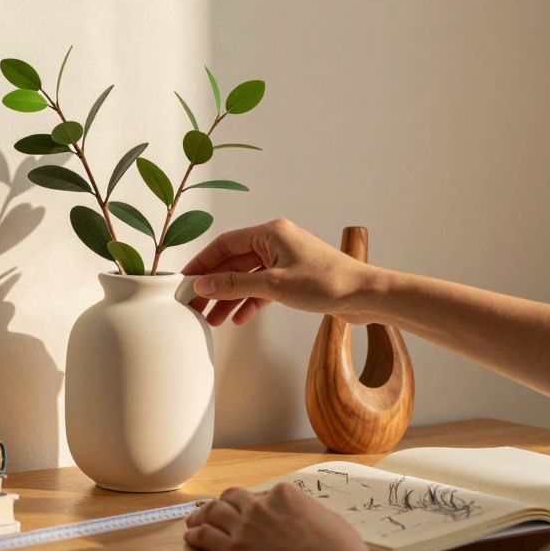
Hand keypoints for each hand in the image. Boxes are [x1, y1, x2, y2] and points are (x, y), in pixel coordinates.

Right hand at [181, 218, 383, 326]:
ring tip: (212, 318)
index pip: (224, 244)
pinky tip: (239, 318)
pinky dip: (250, 302)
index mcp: (271, 233)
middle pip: (233, 262)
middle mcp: (276, 242)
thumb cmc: (328, 282)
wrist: (364, 295)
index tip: (185, 280)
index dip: (202, 263)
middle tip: (195, 303)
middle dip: (214, 284)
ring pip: (247, 277)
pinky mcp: (293, 278)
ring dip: (230, 297)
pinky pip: (262, 287)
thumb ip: (235, 285)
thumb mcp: (274, 285)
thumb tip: (203, 284)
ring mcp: (285, 260)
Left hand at [185, 484, 430, 550]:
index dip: (256, 505)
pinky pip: (205, 536)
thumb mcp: (329, 520)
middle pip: (233, 497)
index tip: (254, 514)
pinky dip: (196, 535)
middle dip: (224, 503)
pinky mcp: (233, 550)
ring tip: (194, 521)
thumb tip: (307, 521)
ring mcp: (244, 526)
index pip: (262, 495)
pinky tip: (191, 538)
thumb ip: (309, 515)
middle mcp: (260, 505)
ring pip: (213, 512)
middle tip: (216, 510)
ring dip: (202, 515)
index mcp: (285, 494)